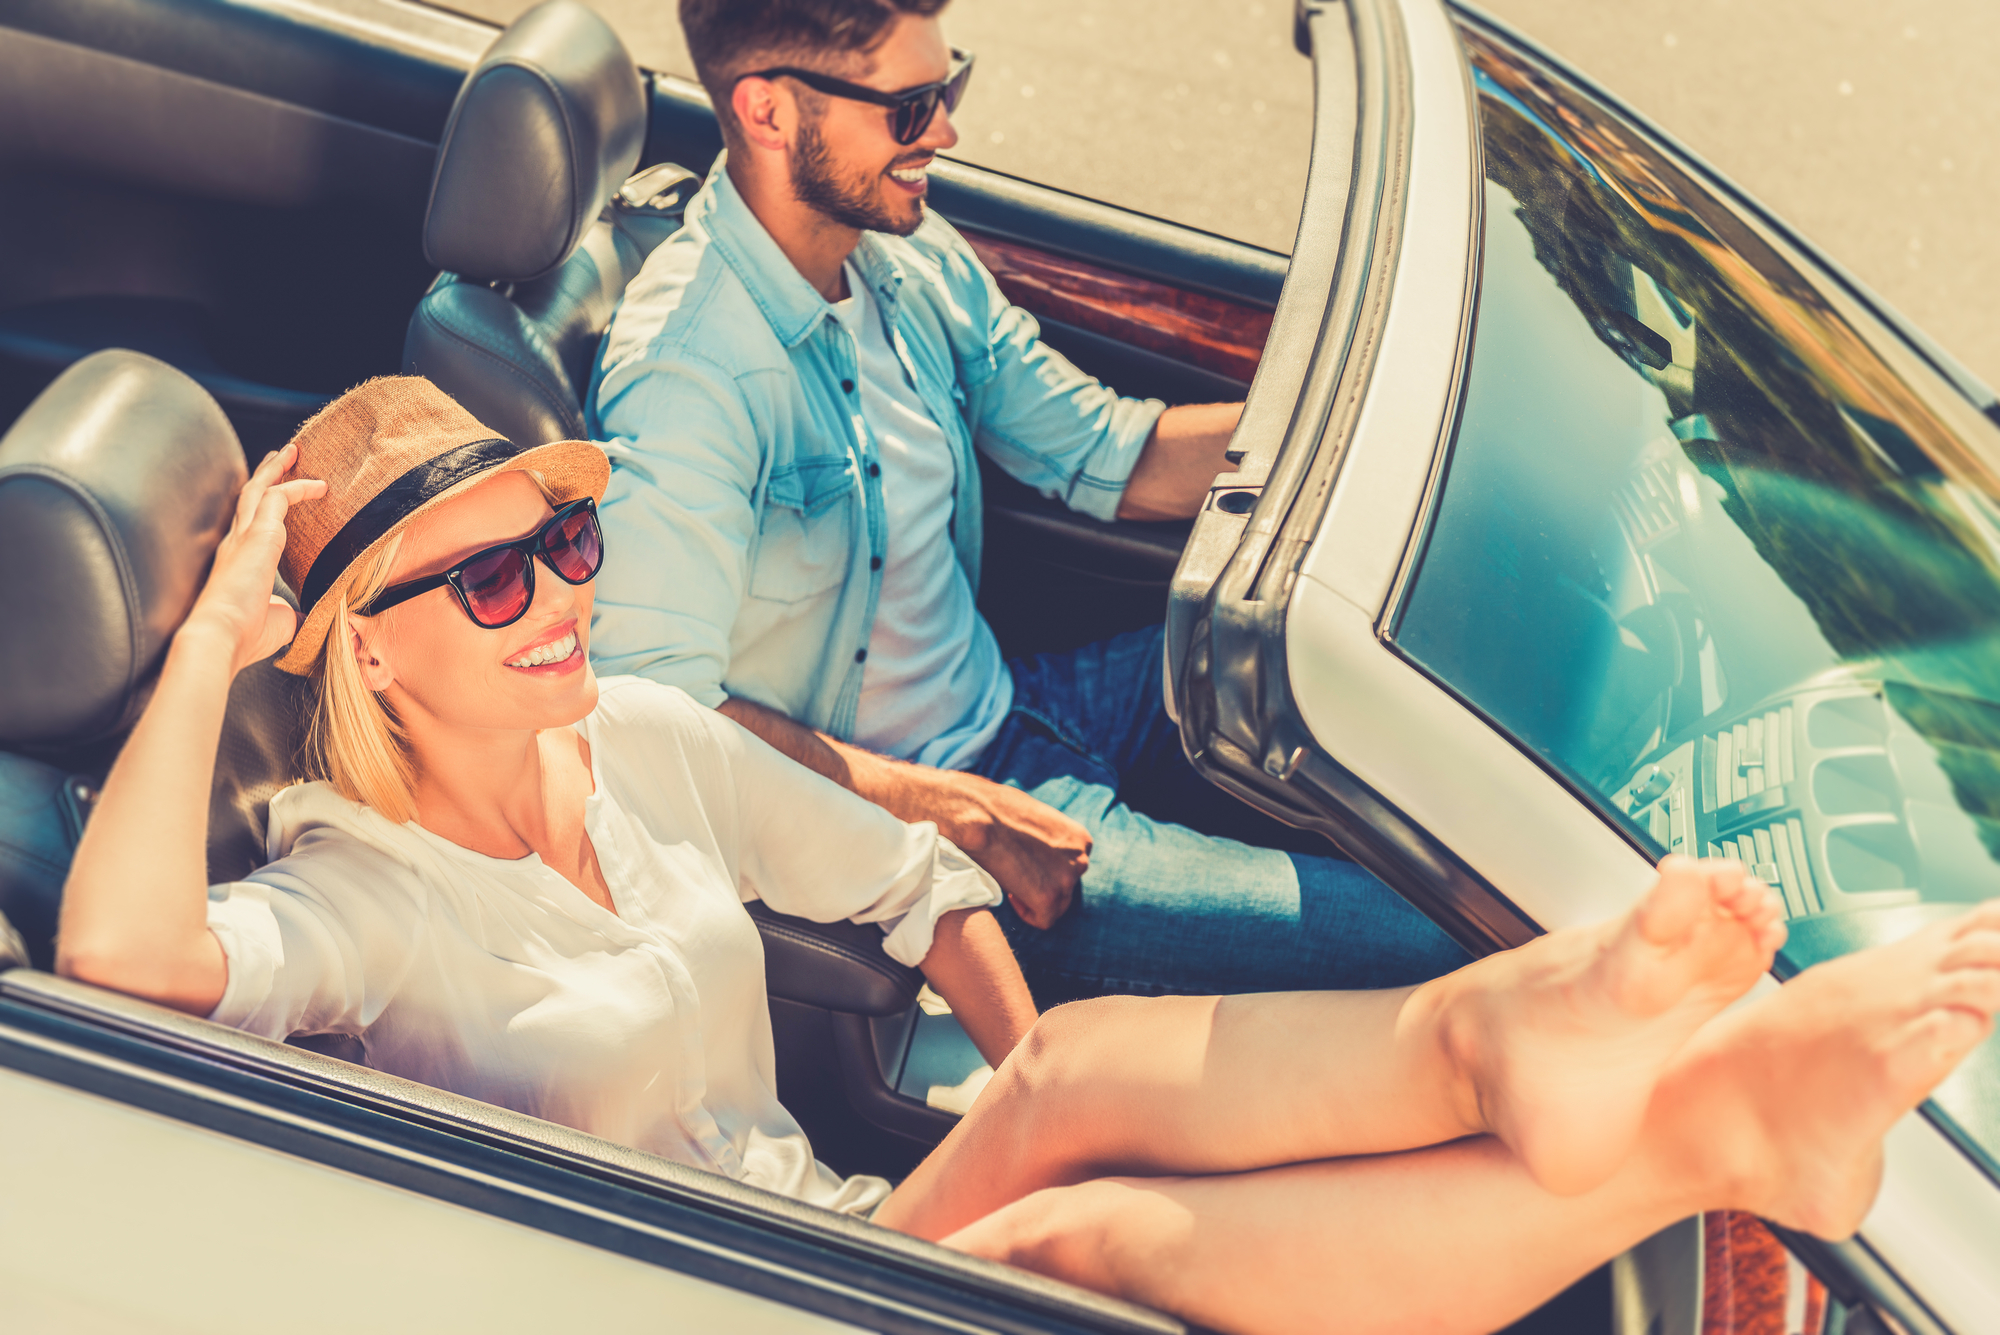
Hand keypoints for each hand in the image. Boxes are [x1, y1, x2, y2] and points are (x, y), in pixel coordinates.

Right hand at [180, 443, 325, 673]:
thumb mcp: (276, 623)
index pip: (249, 524)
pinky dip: (299, 487)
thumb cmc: (244, 637)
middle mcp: (235, 543)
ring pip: (259, 489)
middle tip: (282, 456)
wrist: (221, 636)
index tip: (280, 493)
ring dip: (277, 468)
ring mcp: (243, 536)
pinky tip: (320, 487)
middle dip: (266, 474)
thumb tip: (302, 617)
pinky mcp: (258, 534)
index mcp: (237, 562)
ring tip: (292, 451)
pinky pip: (279, 497)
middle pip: (250, 497)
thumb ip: (288, 613)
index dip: (264, 506)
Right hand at [930, 771, 1090, 929]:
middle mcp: (1081, 858)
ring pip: (1056, 905)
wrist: (978, 815)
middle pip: (1066, 887)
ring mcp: (1067, 879)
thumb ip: (1048, 840)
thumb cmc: (996, 810)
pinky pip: (1043, 920)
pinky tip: (1010, 895)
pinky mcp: (1048, 897)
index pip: (1071, 867)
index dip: (1046, 870)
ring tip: (1011, 884)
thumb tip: (1041, 855)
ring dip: (1034, 899)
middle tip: (1017, 877)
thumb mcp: (1036, 819)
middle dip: (1043, 885)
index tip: (1025, 865)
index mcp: (1080, 839)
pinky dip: (1026, 913)